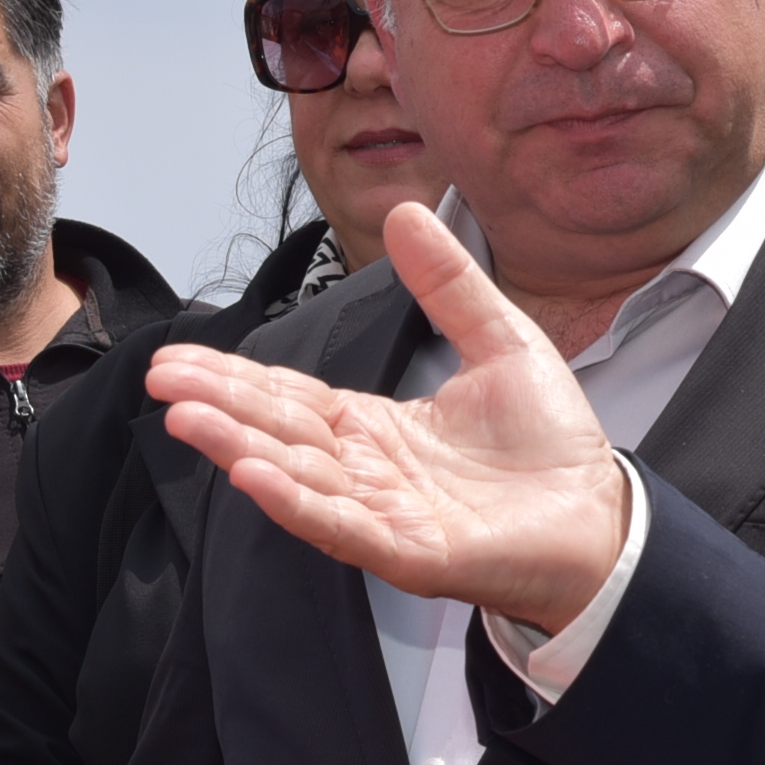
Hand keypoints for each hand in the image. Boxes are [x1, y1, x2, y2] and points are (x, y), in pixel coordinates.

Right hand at [147, 201, 629, 634]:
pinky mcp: (413, 553)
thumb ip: (450, 285)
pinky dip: (298, 503)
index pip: (290, 395)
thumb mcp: (501, 341)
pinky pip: (344, 526)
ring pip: (298, 476)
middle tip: (159, 380)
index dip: (235, 374)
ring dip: (239, 448)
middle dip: (217, 404)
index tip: (179, 356)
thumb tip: (408, 211)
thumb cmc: (552, 448)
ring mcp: (384, 515)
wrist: (605, 519)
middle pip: (279, 431)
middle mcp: (368, 472)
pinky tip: (254, 476)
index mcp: (376, 427)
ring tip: (185, 419)